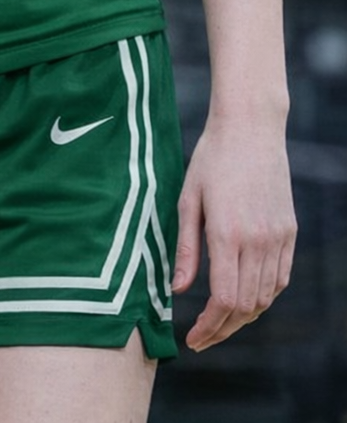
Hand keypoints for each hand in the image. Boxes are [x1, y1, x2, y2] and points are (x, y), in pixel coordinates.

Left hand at [173, 116, 295, 350]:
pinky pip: (280, 278)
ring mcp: (278, 237)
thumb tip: (176, 290)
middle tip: (202, 339)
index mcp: (228, 233)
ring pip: (266, 297)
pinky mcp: (289, 232)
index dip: (208, 327)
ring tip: (219, 322)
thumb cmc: (211, 158)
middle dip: (223, 330)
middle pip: (246, 306)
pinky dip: (264, 297)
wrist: (250, 128)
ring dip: (243, 317)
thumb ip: (185, 248)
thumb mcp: (188, 198)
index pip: (223, 299)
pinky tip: (244, 298)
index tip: (192, 339)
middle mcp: (258, 241)